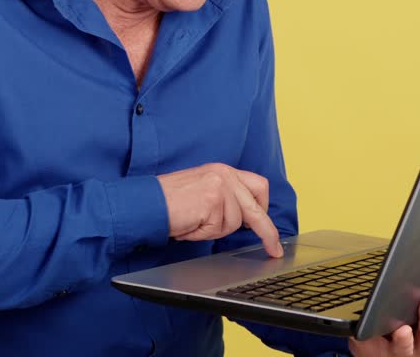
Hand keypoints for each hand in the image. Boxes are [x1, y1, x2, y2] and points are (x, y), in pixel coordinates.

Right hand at [156, 163, 283, 256]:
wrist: (146, 203)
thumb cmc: (169, 202)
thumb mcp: (203, 193)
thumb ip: (226, 200)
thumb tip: (247, 221)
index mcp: (223, 171)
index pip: (258, 186)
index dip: (264, 209)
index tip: (268, 229)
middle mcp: (224, 174)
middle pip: (256, 207)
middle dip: (267, 231)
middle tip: (273, 249)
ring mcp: (220, 186)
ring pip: (234, 223)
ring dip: (215, 230)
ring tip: (194, 222)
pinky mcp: (212, 200)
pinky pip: (217, 228)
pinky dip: (203, 233)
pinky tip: (190, 223)